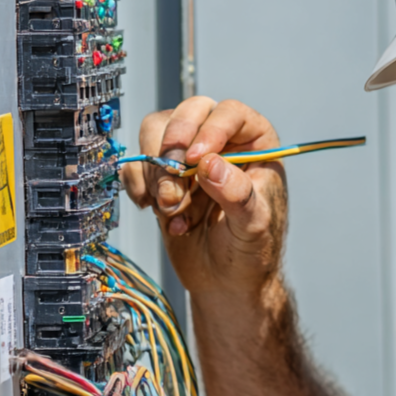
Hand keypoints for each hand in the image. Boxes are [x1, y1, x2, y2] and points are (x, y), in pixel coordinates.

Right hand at [120, 97, 287, 296]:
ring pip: (158, 135)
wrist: (227, 282)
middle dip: (174, 150)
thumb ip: (238, 195)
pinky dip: (140, 185)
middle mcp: (222, 143)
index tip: (195, 159)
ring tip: (172, 210)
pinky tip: (158, 212)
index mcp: (256, 146)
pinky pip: (139, 161)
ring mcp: (190, 158)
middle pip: (188, 114)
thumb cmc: (251, 253)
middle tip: (174, 187)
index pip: (231, 113)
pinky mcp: (164, 176)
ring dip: (158, 174)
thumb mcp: (254, 227)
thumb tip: (210, 164)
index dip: (209, 129)